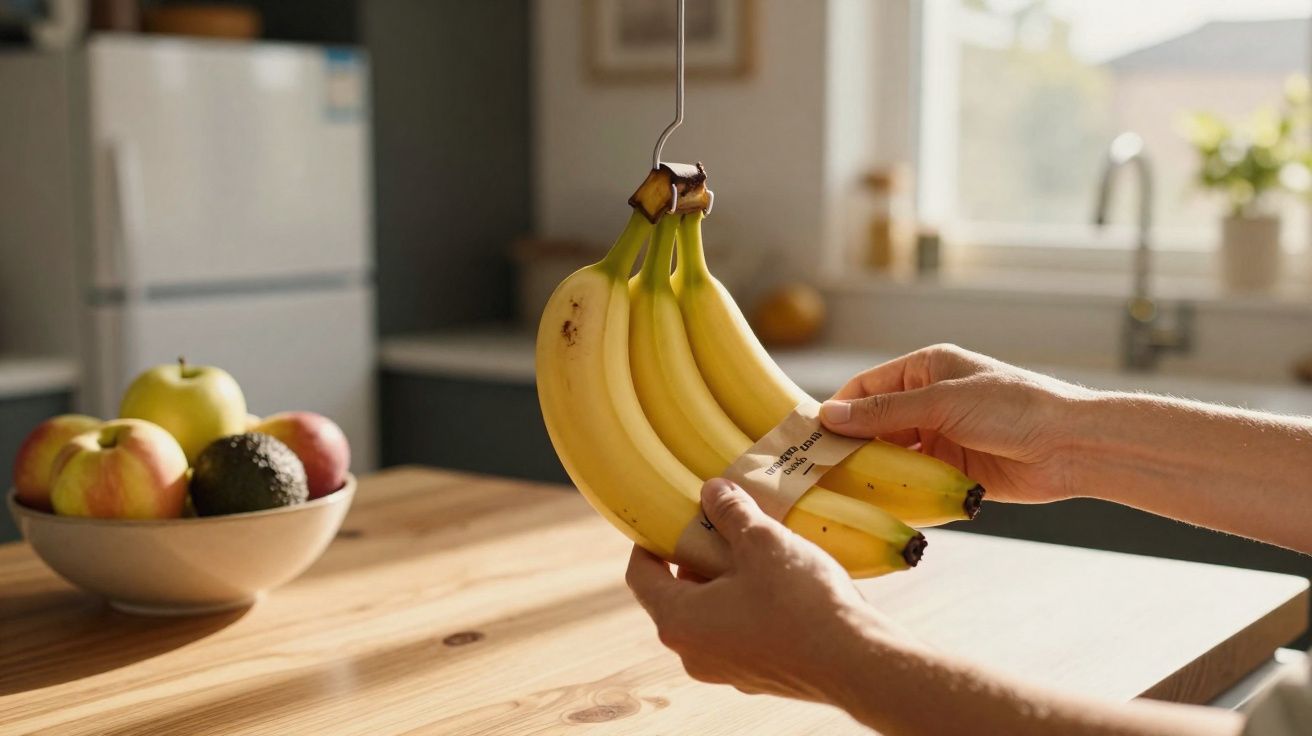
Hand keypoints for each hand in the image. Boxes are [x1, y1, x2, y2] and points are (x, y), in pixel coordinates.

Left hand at [625, 478, 903, 701]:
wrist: (857, 662)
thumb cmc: (801, 602)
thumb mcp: (760, 541)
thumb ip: (729, 512)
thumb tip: (712, 490)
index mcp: (678, 621)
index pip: (641, 574)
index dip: (649, 540)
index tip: (666, 516)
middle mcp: (692, 652)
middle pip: (677, 592)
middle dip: (696, 554)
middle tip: (722, 522)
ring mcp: (725, 669)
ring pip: (711, 612)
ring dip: (726, 577)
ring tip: (757, 547)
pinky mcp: (758, 675)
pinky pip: (739, 630)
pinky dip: (748, 603)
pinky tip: (781, 580)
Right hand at [820, 344, 1091, 503]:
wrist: (1071, 446)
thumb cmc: (1014, 407)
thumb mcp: (943, 402)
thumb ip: (885, 411)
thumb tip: (830, 416)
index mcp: (925, 371)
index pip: (865, 389)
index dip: (837, 411)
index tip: (808, 437)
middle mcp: (928, 403)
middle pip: (873, 424)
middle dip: (848, 445)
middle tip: (816, 470)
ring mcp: (939, 438)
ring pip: (889, 455)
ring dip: (870, 470)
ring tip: (838, 490)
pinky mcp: (951, 471)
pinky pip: (911, 481)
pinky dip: (894, 491)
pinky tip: (875, 504)